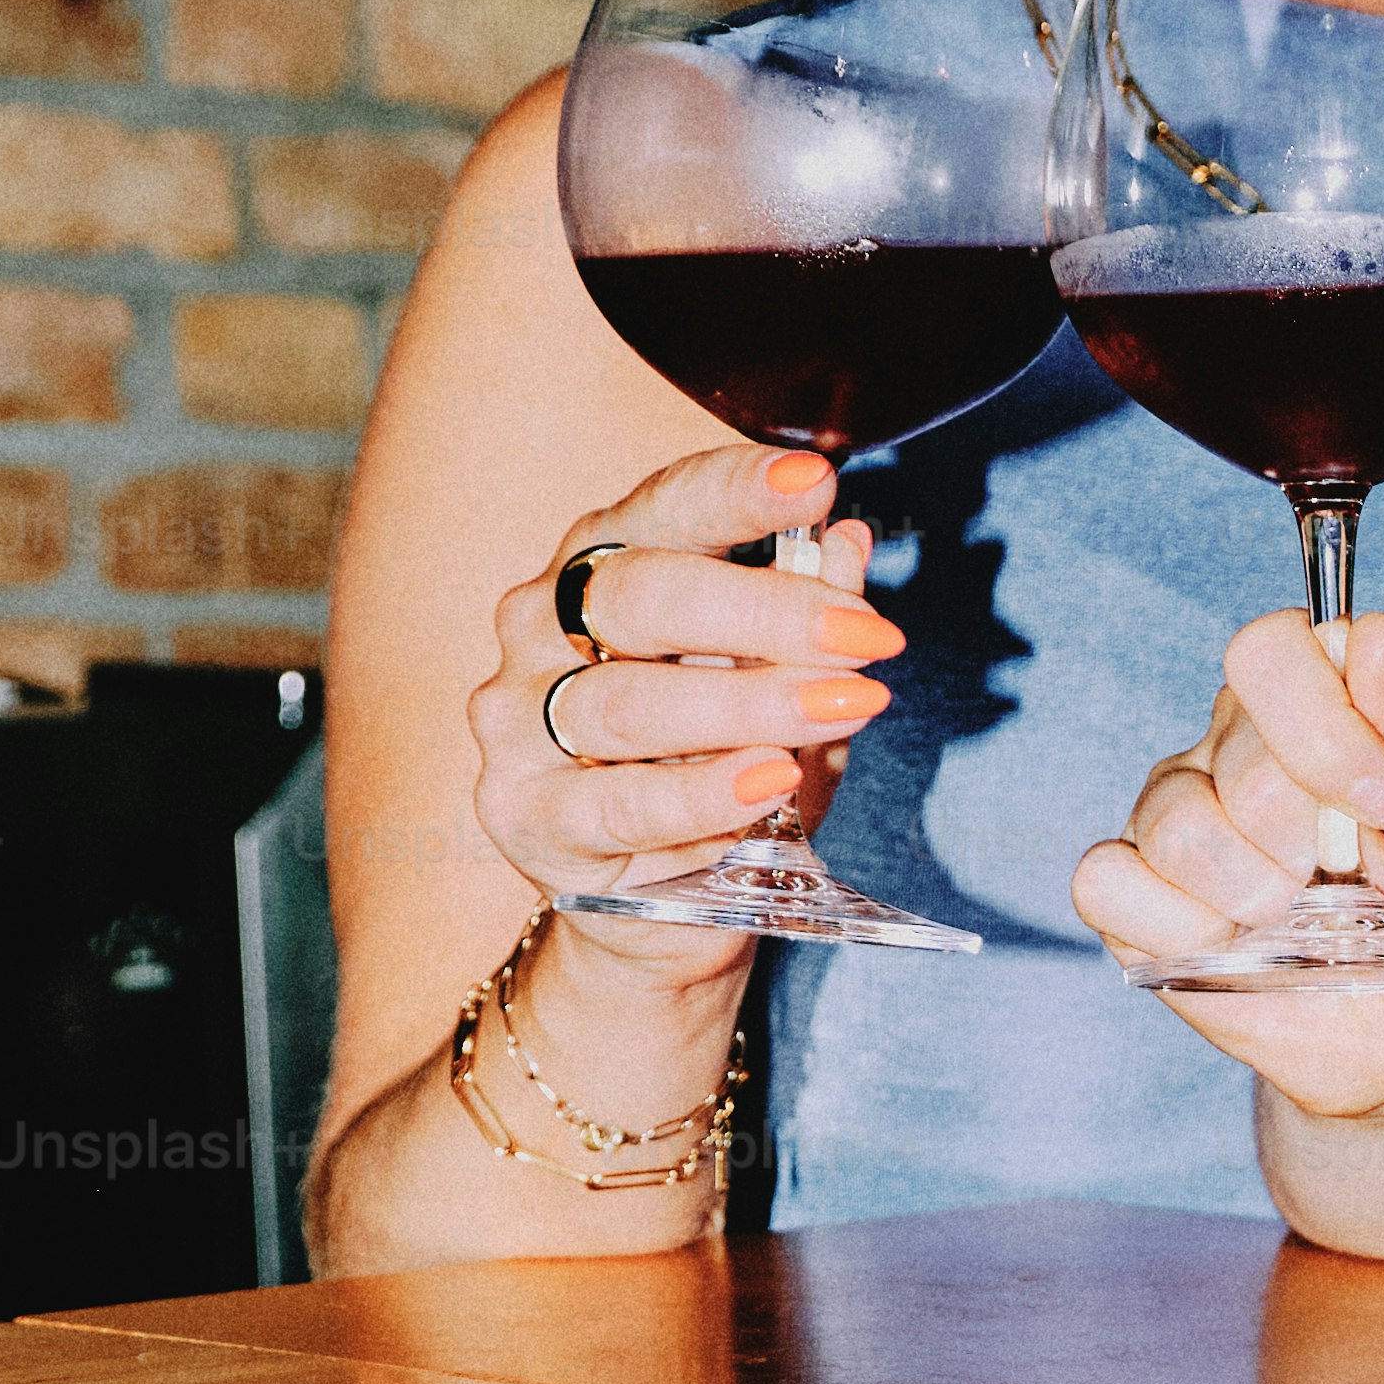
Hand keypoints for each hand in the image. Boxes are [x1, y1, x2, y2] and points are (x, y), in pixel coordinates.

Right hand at [468, 443, 902, 978]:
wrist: (665, 900)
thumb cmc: (724, 764)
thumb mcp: (787, 683)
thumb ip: (811, 616)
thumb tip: (850, 544)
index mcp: (601, 564)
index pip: (661, 506)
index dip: (734, 489)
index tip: (815, 483)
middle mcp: (539, 626)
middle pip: (640, 595)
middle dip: (766, 609)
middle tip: (866, 636)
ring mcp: (517, 719)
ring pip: (629, 702)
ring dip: (750, 703)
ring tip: (843, 707)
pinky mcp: (520, 814)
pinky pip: (616, 803)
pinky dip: (703, 794)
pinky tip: (771, 778)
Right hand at [1072, 610, 1383, 1125]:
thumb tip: (1373, 639)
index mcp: (1333, 702)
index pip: (1275, 646)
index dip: (1323, 721)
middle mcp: (1242, 742)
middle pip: (1235, 742)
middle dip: (1307, 831)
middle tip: (1353, 887)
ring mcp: (1179, 814)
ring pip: (1173, 817)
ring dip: (1252, 889)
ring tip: (1298, 924)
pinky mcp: (1134, 896)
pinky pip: (1107, 882)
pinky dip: (1177, 929)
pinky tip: (1233, 947)